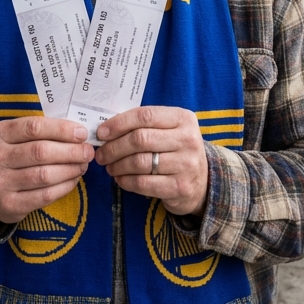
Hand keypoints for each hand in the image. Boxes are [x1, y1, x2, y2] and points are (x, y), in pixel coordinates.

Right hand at [0, 117, 93, 224]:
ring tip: (83, 165)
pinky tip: (73, 180)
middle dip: (70, 151)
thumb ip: (39, 132)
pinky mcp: (9, 205)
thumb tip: (77, 133)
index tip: (81, 133)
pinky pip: (44, 196)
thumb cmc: (9, 156)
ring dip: (70, 169)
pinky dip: (64, 187)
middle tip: (88, 152)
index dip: (61, 129)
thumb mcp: (13, 137)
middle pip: (40, 152)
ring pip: (44, 175)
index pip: (33, 127)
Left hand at [94, 106, 208, 216]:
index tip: (102, 133)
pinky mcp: (180, 187)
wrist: (202, 182)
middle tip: (101, 154)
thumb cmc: (176, 150)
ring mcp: (186, 164)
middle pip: (140, 139)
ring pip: (139, 162)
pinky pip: (143, 183)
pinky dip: (126, 181)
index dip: (119, 123)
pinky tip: (120, 179)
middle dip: (114, 147)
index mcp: (183, 118)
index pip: (145, 115)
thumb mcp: (169, 130)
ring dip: (117, 165)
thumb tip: (106, 130)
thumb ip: (144, 125)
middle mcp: (188, 139)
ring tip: (109, 167)